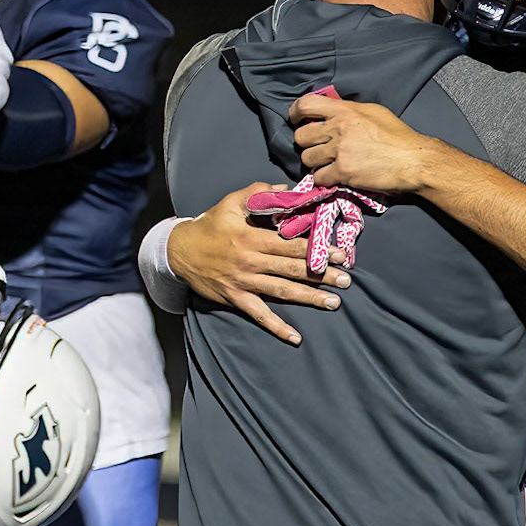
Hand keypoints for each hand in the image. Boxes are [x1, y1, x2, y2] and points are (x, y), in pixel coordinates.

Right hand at [168, 184, 351, 344]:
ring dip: (309, 298)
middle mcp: (251, 262)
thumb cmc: (209, 225)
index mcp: (253, 238)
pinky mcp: (236, 299)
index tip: (340, 254)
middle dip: (322, 275)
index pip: (292, 245)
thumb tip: (287, 188)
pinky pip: (260, 315)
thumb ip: (259, 192)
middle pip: (292, 269)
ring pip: (282, 291)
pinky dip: (277, 327)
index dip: (318, 249)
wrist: (179, 251)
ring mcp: (244, 282)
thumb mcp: (231, 202)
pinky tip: (296, 337)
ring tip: (334, 302)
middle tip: (346, 280)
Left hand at [289, 94, 440, 193]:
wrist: (414, 160)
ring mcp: (340, 150)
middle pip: (301, 136)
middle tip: (318, 148)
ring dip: (315, 163)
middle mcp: (339, 128)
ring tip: (328, 164)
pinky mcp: (343, 172)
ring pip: (307, 158)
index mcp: (345, 110)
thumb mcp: (374, 113)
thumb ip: (350, 111)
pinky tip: (335, 177)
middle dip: (307, 144)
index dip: (296, 113)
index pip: (306, 105)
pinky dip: (325, 179)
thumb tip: (332, 111)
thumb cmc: (399, 136)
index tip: (297, 120)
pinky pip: (319, 177)